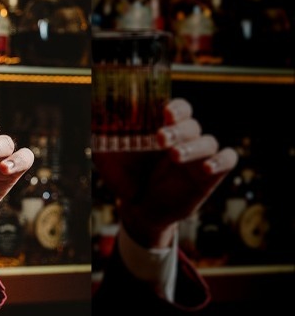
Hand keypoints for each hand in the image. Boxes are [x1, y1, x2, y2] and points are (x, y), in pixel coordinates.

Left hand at [92, 98, 237, 247]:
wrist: (137, 208)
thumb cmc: (125, 177)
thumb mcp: (107, 157)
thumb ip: (99, 137)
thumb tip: (87, 118)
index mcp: (164, 127)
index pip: (179, 108)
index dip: (176, 107)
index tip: (163, 113)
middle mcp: (185, 137)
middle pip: (192, 124)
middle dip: (177, 129)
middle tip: (160, 139)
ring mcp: (199, 155)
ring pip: (209, 140)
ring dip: (193, 146)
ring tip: (174, 156)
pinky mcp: (210, 174)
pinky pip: (228, 159)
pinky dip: (221, 160)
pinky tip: (206, 167)